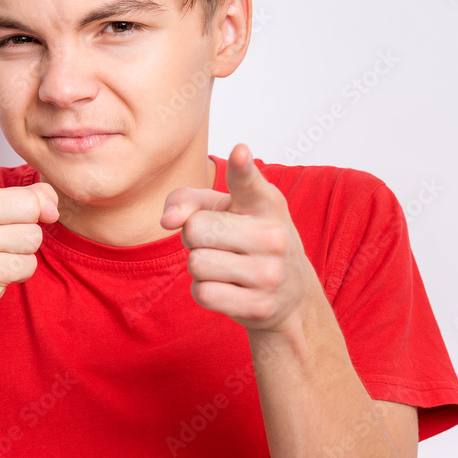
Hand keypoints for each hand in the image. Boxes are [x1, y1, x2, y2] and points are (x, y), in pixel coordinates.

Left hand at [160, 144, 312, 334]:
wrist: (289, 295)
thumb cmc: (247, 239)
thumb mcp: (224, 210)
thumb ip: (188, 200)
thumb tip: (167, 220)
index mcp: (265, 202)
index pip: (248, 182)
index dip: (242, 167)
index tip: (240, 151)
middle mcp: (273, 235)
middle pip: (195, 229)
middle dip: (194, 237)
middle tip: (219, 242)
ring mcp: (270, 273)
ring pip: (196, 264)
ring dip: (200, 266)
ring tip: (226, 264)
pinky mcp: (260, 306)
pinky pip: (203, 294)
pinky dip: (205, 291)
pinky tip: (229, 288)